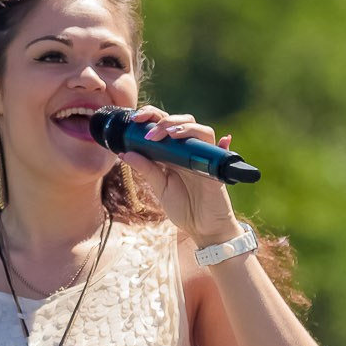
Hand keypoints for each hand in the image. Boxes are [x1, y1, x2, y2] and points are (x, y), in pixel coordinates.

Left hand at [121, 106, 242, 245]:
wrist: (202, 229)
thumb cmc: (183, 207)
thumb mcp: (160, 187)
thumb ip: (146, 169)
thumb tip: (124, 153)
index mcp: (173, 152)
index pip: (164, 125)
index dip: (151, 116)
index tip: (135, 119)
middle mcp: (189, 151)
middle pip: (182, 121)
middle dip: (164, 120)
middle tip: (149, 132)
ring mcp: (203, 158)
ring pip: (200, 130)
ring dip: (184, 128)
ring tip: (169, 134)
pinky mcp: (215, 170)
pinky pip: (220, 151)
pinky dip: (220, 144)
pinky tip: (221, 140)